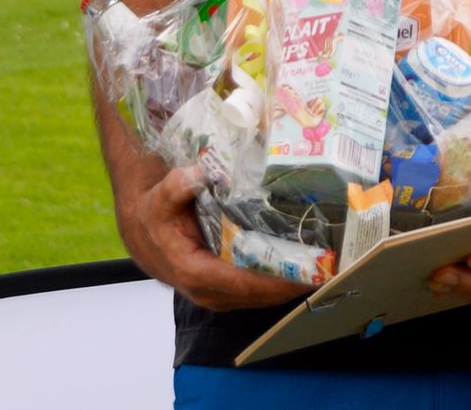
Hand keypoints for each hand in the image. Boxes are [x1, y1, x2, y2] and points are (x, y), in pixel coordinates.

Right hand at [114, 166, 313, 312]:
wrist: (141, 232)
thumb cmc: (152, 216)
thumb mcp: (159, 197)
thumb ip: (176, 186)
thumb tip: (198, 173)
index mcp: (194, 272)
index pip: (242, 282)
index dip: (276, 281)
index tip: (306, 274)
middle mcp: (208, 290)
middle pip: (258, 295)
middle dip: (293, 284)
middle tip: (330, 268)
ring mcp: (217, 294)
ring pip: (260, 298)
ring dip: (290, 286)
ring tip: (325, 269)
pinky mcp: (224, 290)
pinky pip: (255, 291)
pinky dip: (278, 283)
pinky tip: (302, 269)